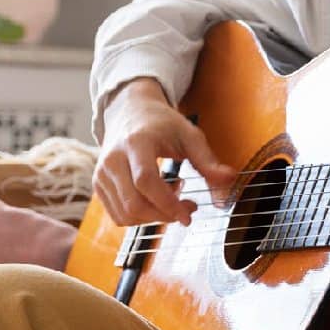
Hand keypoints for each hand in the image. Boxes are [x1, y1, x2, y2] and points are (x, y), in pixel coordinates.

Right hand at [94, 78, 236, 226]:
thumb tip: (230, 180)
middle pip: (133, 203)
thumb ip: (208, 161)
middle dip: (164, 215)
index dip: (167, 204)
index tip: (189, 215)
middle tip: (188, 209)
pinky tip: (156, 199)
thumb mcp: (190, 135)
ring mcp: (101, 174)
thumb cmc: (162, 124)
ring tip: (173, 197)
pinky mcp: (99, 185)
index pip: (146, 181)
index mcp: (136, 143)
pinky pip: (119, 215)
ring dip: (154, 217)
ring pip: (125, 214)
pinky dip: (141, 216)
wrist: (130, 112)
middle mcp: (112, 160)